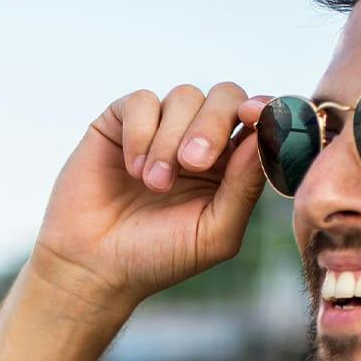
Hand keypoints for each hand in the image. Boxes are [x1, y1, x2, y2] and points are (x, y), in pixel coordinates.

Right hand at [31, 82, 270, 316]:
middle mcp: (200, 140)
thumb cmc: (160, 256)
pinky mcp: (122, 121)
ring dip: (171, 141)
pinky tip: (133, 170)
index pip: (258, 122)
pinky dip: (141, 133)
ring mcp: (161, 127)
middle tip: (194, 164)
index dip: (264, 111)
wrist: (96, 264)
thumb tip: (264, 139)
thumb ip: (244, 188)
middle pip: (225, 97)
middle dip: (213, 125)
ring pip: (185, 97)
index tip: (255, 117)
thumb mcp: (215, 233)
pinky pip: (142, 101)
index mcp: (231, 167)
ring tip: (155, 185)